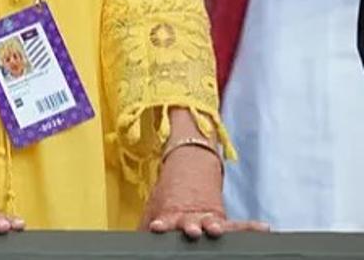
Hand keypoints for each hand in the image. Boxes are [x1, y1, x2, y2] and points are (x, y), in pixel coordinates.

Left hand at [142, 146, 267, 237]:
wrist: (190, 167)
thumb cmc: (169, 196)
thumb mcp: (154, 208)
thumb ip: (148, 223)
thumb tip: (138, 235)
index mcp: (169, 215)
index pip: (164, 222)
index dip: (160, 225)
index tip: (156, 227)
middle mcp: (189, 218)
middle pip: (190, 224)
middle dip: (190, 227)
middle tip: (192, 231)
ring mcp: (205, 218)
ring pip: (212, 223)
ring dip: (214, 227)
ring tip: (216, 229)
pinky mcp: (220, 219)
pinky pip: (239, 225)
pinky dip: (251, 228)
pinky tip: (264, 229)